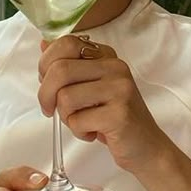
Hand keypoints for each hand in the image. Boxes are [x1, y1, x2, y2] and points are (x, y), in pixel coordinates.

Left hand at [38, 34, 171, 172]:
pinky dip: (79, 131)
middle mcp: (115, 67)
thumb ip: (69, 66)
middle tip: (50, 110)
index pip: (66, 44)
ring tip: (82, 123)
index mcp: (106, 56)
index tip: (47, 84)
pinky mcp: (119, 114)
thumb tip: (43, 44)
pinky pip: (78, 121)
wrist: (146, 146)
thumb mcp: (91, 87)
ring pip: (66, 97)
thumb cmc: (114, 117)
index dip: (46, 64)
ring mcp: (120, 89)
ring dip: (66, 117)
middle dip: (46, 94)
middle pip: (60, 70)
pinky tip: (93, 133)